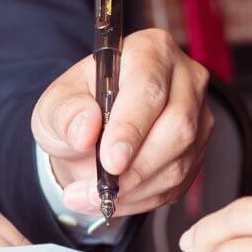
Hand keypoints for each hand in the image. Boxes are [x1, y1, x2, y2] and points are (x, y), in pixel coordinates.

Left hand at [31, 28, 213, 217]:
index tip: (110, 160)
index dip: (131, 128)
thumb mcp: (54, 106)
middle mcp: (184, 78)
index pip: (149, 89)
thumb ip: (64, 114)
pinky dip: (142, 199)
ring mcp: (197, 115)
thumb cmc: (74, 109)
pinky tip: (113, 199)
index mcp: (149, 51)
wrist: (86, 133)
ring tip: (93, 198)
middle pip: (177, 127)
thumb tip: (86, 130)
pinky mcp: (198, 149)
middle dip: (135, 168)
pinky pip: (178, 183)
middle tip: (97, 190)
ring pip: (179, 161)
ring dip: (134, 189)